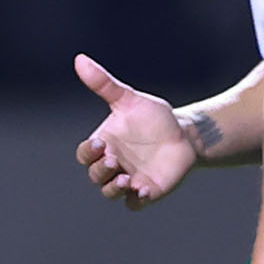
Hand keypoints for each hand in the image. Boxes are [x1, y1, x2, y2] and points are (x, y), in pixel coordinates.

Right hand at [74, 56, 197, 207]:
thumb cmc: (153, 117)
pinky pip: (134, 203)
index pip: (85, 154)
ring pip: (110, 192)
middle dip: (100, 170)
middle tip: (113, 159)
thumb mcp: (129, 99)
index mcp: (104, 145)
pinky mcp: (146, 192)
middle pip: (94, 175)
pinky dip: (135, 200)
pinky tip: (143, 190)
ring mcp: (128, 180)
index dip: (88, 152)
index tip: (99, 143)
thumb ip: (104, 84)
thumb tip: (80, 59)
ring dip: (113, 188)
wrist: (184, 134)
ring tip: (125, 179)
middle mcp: (112, 165)